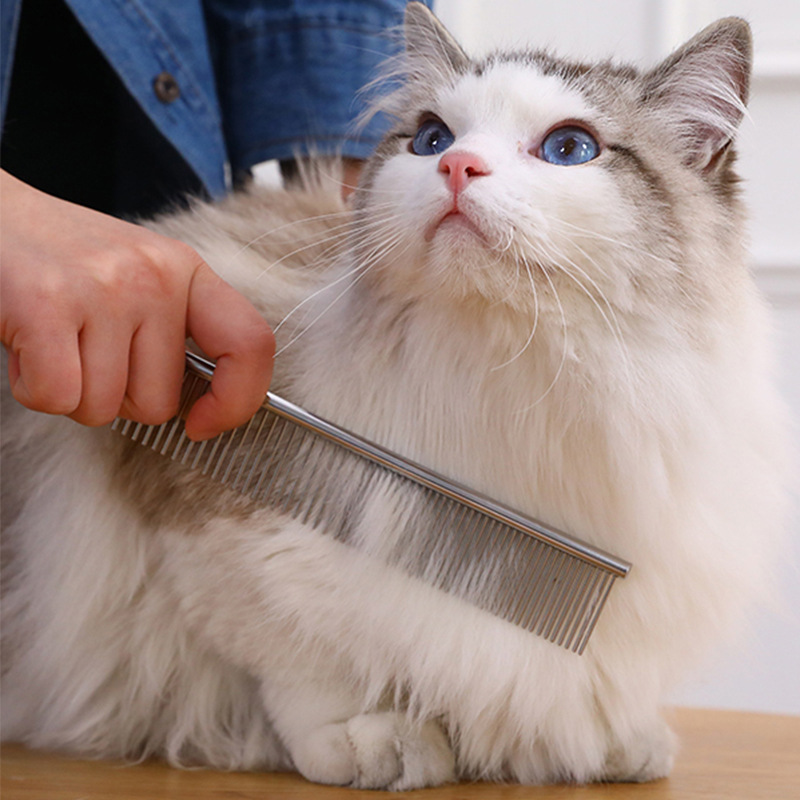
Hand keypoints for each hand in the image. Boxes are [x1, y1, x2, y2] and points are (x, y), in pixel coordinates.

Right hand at [0, 170, 273, 439]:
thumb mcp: (141, 280)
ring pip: (104, 408)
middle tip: (86, 352)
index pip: (251, 345)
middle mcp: (155, 275)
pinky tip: (29, 349)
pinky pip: (58, 398)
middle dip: (117, 398)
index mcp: (187, 271)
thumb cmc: (68, 263)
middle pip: (159, 403)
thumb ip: (177, 334)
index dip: (238, 401)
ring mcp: (104, 287)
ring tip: (56, 342)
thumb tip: (207, 407)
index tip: (203, 423)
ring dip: (72, 393)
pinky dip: (34, 390)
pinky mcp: (47, 303)